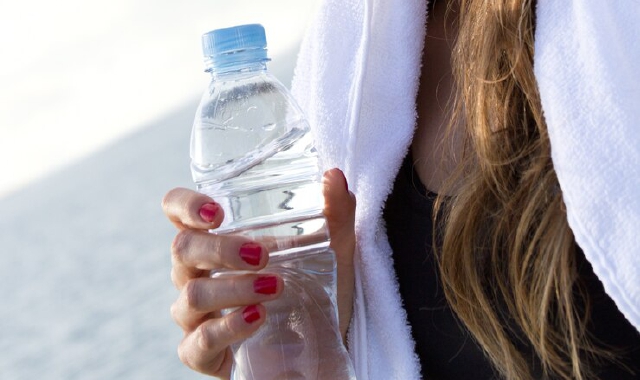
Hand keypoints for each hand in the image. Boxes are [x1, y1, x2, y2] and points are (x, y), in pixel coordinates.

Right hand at [162, 168, 355, 377]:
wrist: (321, 344)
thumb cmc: (314, 289)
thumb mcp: (331, 250)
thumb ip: (335, 213)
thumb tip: (335, 176)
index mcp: (215, 240)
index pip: (177, 211)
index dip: (184, 205)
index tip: (216, 212)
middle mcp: (196, 273)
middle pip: (182, 249)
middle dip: (220, 249)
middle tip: (261, 255)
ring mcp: (195, 315)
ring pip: (192, 295)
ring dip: (233, 289)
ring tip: (275, 287)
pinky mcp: (202, 353)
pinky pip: (199, 342)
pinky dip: (228, 328)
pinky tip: (257, 319)